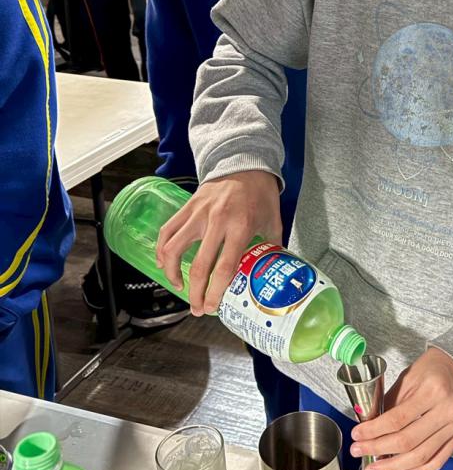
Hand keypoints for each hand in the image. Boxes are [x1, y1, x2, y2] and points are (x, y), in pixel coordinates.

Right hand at [156, 171, 281, 315]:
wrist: (245, 161)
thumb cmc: (261, 193)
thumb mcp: (274, 221)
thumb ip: (272, 247)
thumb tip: (274, 271)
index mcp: (240, 227)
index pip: (224, 267)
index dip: (215, 292)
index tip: (211, 307)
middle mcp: (216, 221)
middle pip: (199, 265)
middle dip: (195, 292)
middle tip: (197, 308)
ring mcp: (198, 213)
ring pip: (173, 248)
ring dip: (171, 272)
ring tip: (179, 286)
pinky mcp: (187, 206)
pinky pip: (167, 230)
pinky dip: (161, 248)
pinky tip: (164, 262)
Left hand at [350, 348, 452, 469]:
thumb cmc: (433, 369)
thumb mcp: (409, 377)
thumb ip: (390, 402)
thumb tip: (369, 424)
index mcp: (432, 391)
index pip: (397, 419)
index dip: (374, 430)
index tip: (358, 435)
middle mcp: (446, 410)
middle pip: (408, 440)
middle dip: (379, 450)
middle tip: (359, 452)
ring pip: (421, 455)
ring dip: (394, 466)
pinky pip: (438, 460)